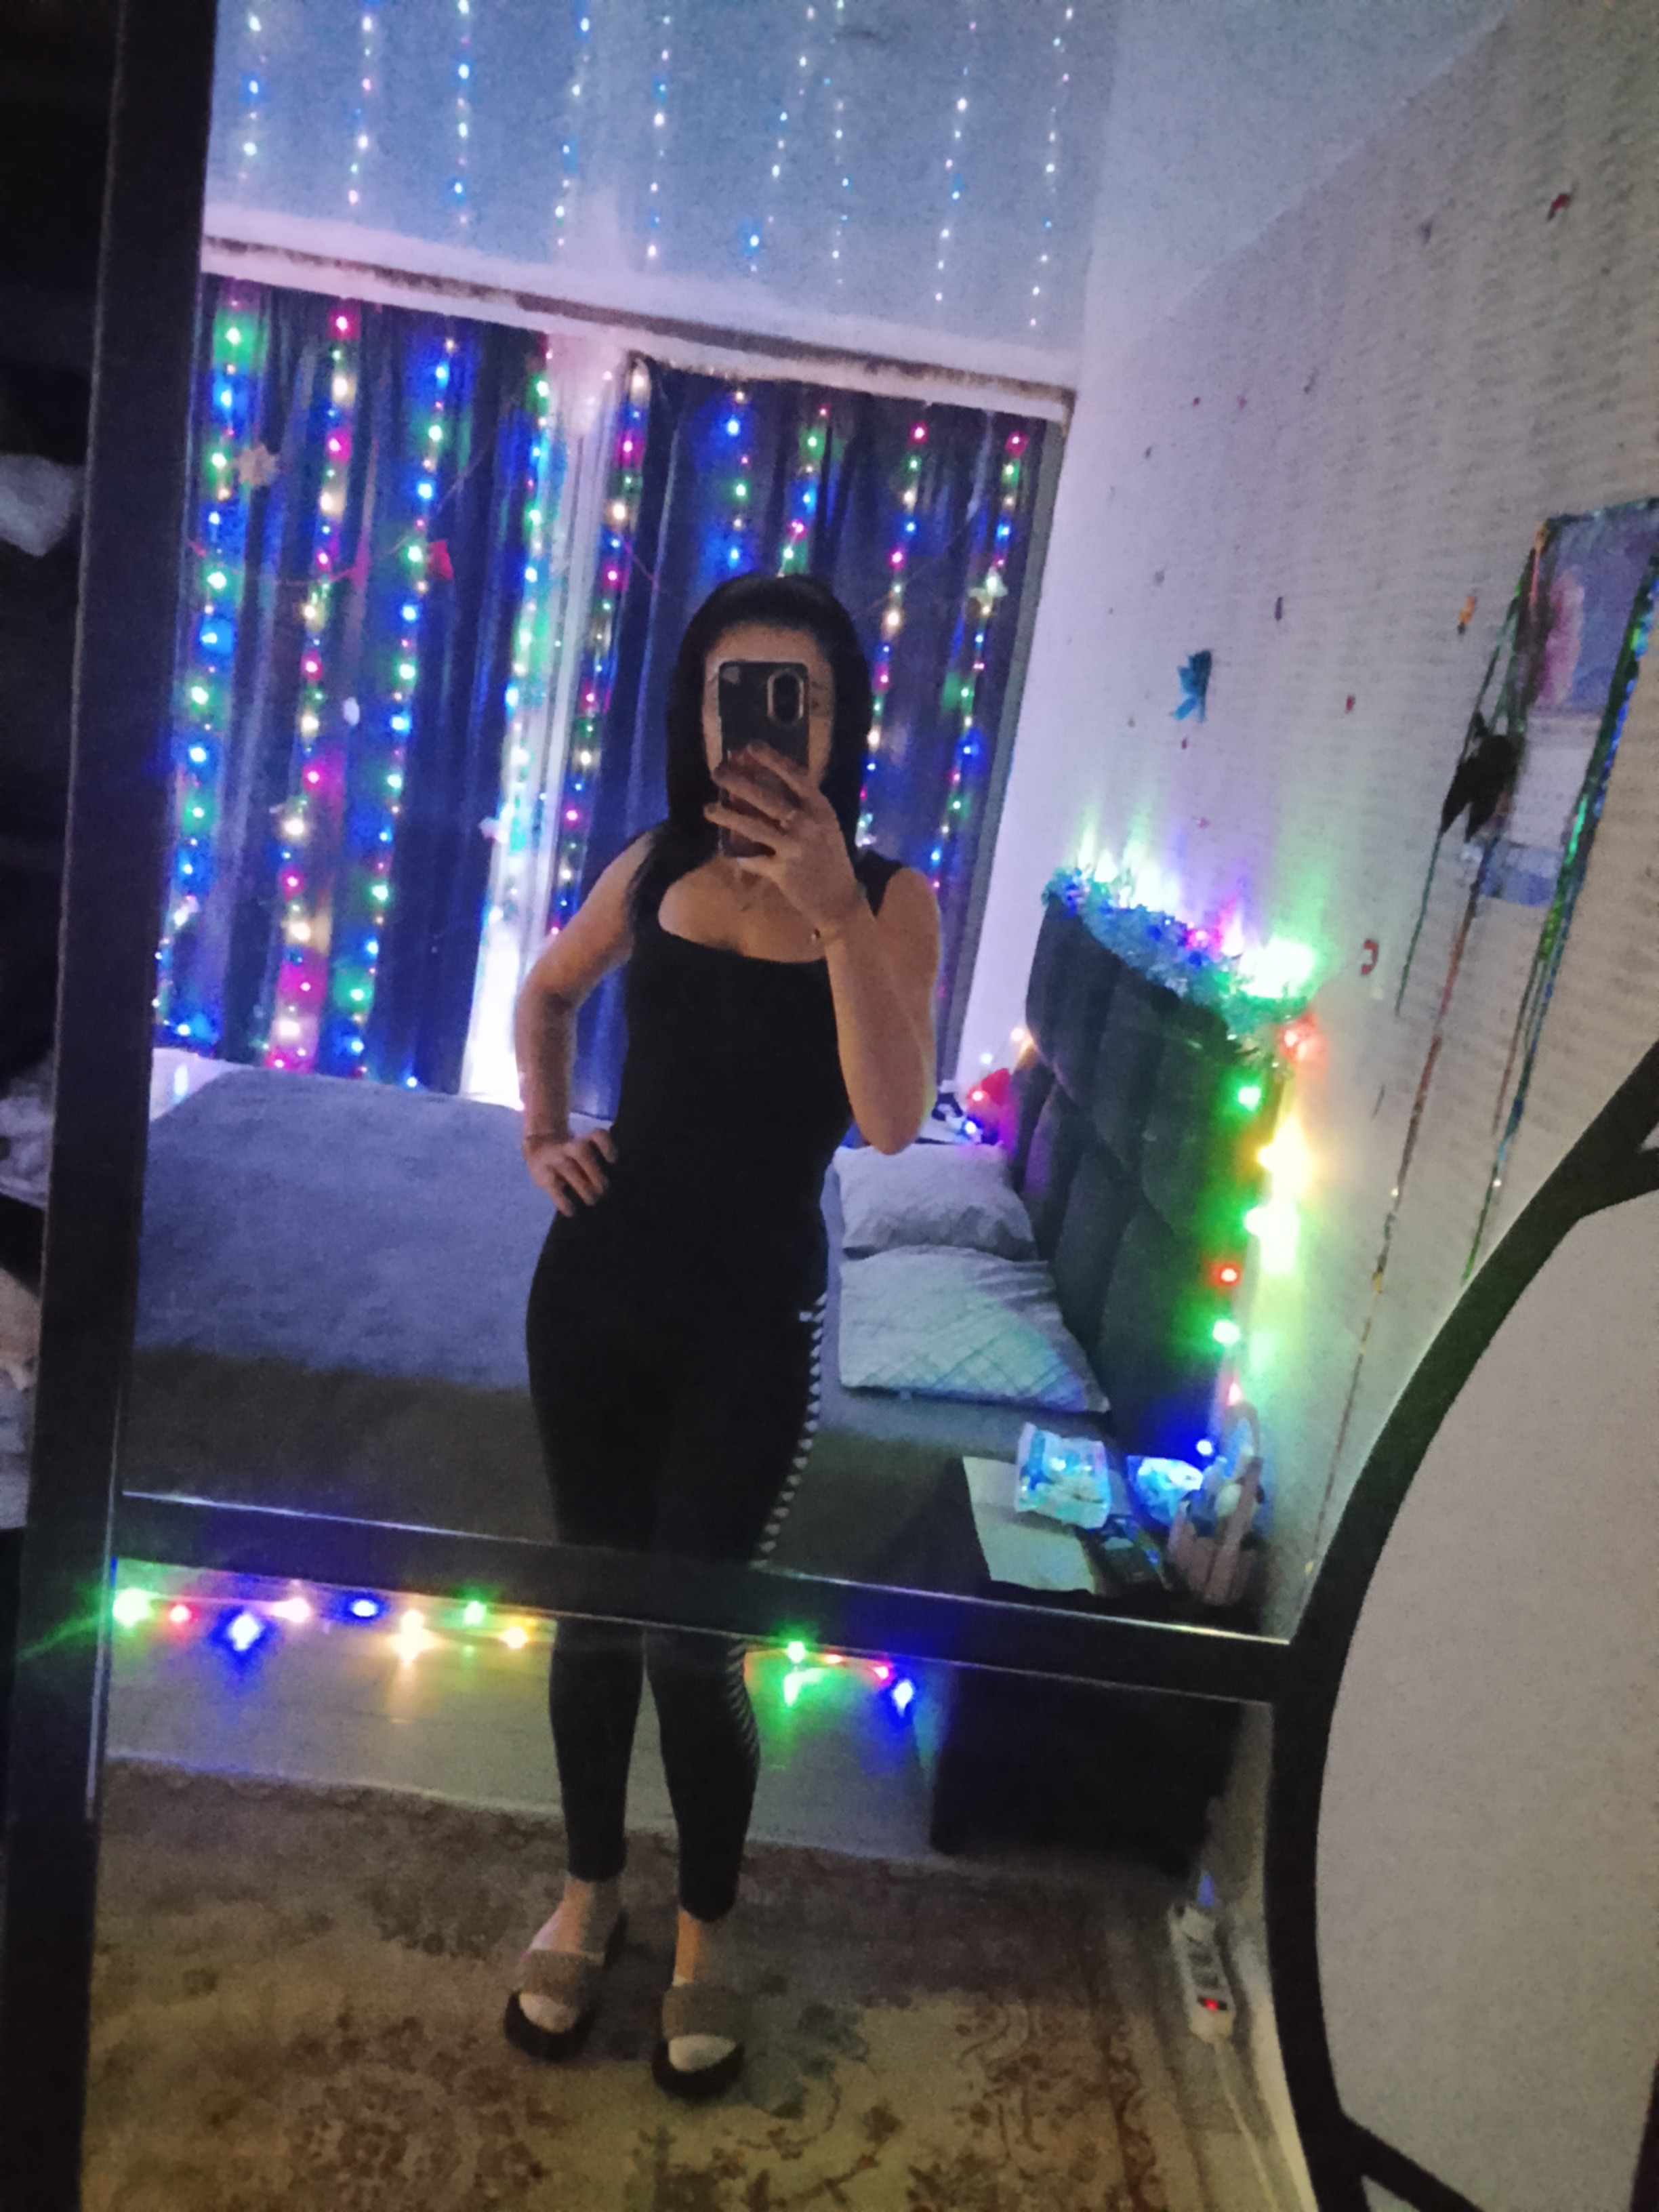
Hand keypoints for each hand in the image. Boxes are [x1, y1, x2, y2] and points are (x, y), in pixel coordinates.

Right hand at [523, 1127, 615, 1215]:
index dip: (606, 1146)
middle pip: (581, 1150)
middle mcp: (569, 1146)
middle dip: (594, 1170)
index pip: (597, 1136)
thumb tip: (611, 1188)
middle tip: (604, 1190)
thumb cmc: (572, 1159)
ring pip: (568, 1167)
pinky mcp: (542, 1173)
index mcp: (584, 1141)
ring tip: (592, 1200)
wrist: (539, 1151)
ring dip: (582, 1185)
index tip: (613, 1161)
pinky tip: (570, 1211)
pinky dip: (562, 1200)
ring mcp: (554, 1158)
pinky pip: (552, 1185)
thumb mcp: (584, 1156)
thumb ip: (598, 1165)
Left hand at [705, 745, 863, 938]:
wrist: (840, 900)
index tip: (751, 745)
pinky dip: (739, 856)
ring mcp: (795, 849)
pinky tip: (727, 851)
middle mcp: (809, 825)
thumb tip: (764, 786)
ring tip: (708, 809)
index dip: (773, 759)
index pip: (797, 776)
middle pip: (769, 799)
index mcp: (821, 809)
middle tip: (717, 772)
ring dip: (729, 816)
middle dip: (740, 783)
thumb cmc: (830, 859)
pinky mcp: (783, 872)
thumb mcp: (824, 827)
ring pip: (755, 828)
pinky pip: (754, 860)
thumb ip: (801, 808)